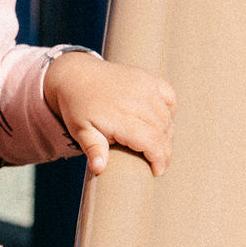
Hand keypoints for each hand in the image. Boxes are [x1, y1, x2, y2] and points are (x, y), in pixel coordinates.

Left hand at [44, 52, 175, 176]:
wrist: (76, 75)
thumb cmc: (77, 108)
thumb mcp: (80, 131)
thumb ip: (93, 149)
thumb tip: (99, 168)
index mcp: (120, 116)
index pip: (151, 141)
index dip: (159, 158)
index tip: (158, 171)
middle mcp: (136, 99)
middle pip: (162, 131)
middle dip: (164, 151)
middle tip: (158, 163)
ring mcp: (144, 85)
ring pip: (167, 116)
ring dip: (167, 134)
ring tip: (158, 147)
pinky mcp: (148, 77)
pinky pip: (169, 97)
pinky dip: (169, 112)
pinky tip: (160, 123)